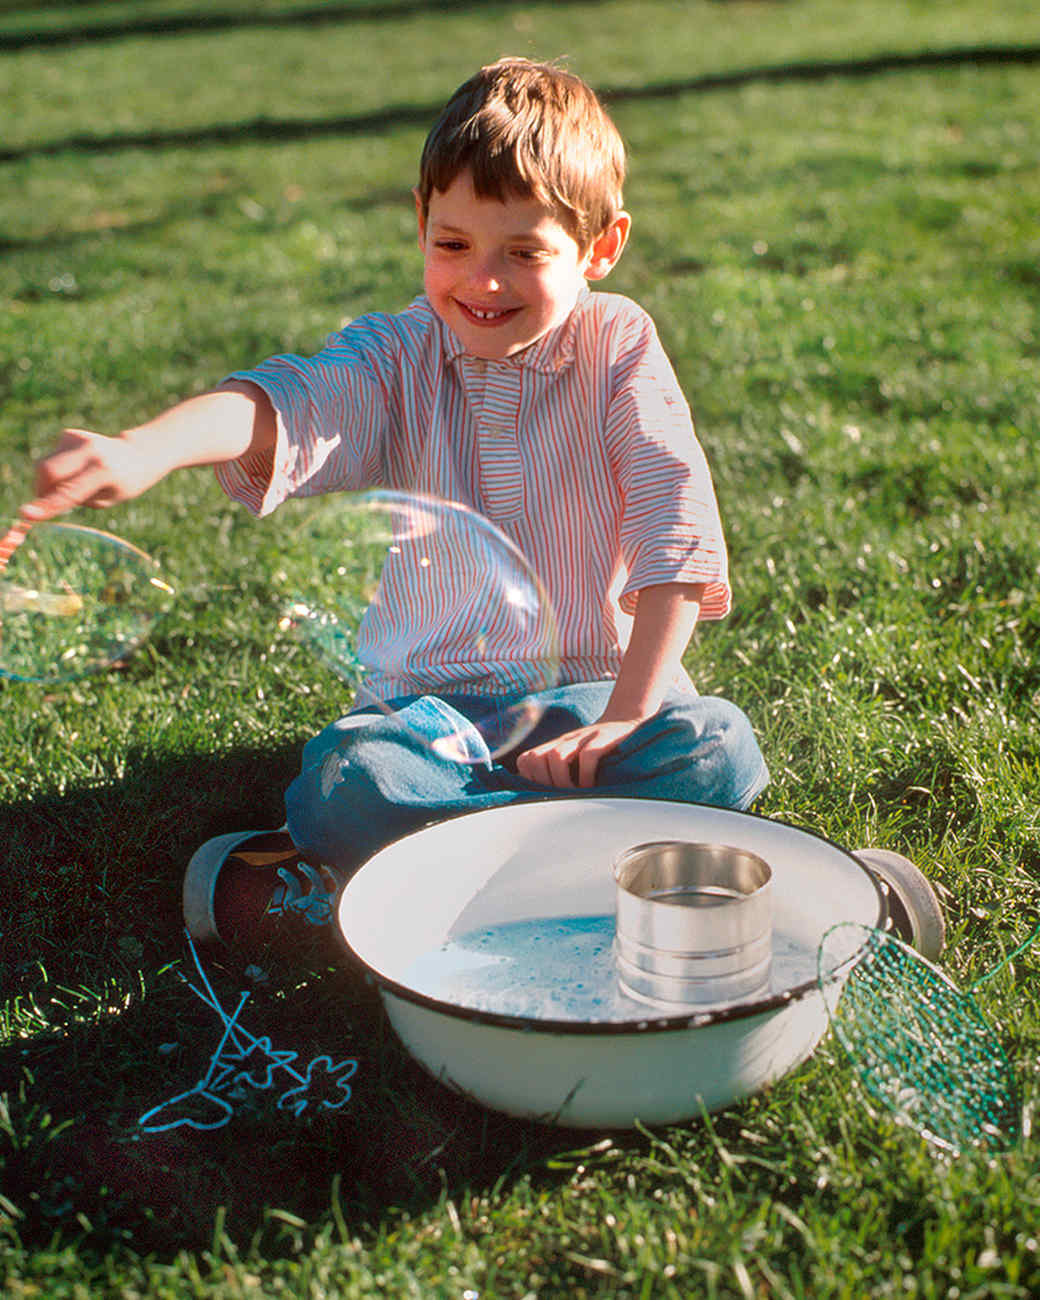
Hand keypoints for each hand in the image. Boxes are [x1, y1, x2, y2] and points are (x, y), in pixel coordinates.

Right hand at [21, 428, 159, 522]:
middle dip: (41, 490)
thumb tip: (43, 498)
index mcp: (103, 471)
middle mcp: (88, 450)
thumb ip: (76, 499)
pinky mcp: (68, 434)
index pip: (69, 492)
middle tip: (49, 502)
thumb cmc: (123, 483)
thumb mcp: (107, 499)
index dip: (47, 505)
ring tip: (75, 483)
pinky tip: (76, 469)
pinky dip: (57, 470)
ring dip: (51, 481)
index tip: (26, 515)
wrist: (137, 454)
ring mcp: (76, 438)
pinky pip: (51, 458)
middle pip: (47, 471)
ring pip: (44, 465)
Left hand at [514, 718, 642, 788]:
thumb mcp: (576, 755)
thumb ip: (560, 769)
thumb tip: (546, 796)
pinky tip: (592, 786)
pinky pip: (587, 756)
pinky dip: (586, 776)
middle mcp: (564, 740)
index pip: (526, 760)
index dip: (530, 779)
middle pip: (534, 758)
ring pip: (556, 757)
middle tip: (561, 797)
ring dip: (563, 781)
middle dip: (544, 782)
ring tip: (576, 794)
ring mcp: (583, 737)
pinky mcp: (602, 738)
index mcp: (555, 745)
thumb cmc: (602, 747)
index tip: (546, 793)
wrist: (628, 721)